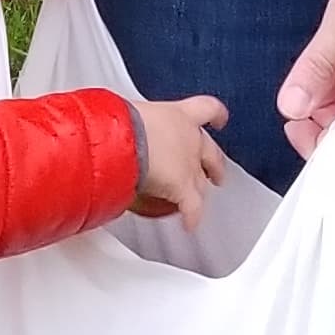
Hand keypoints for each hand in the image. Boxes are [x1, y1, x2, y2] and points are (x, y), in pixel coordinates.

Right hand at [132, 95, 229, 227]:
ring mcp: (189, 165)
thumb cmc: (121, 122)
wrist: (122, 140)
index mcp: (178, 114)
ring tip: (198, 202)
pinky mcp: (184, 188)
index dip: (215, 115)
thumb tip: (114, 122)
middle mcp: (190, 139)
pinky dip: (191, 218)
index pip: (205, 108)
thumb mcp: (129, 113)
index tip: (219, 119)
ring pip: (202, 182)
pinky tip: (189, 225)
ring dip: (200, 192)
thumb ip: (132, 120)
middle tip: (215, 172)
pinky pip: (192, 208)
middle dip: (215, 165)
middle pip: (212, 153)